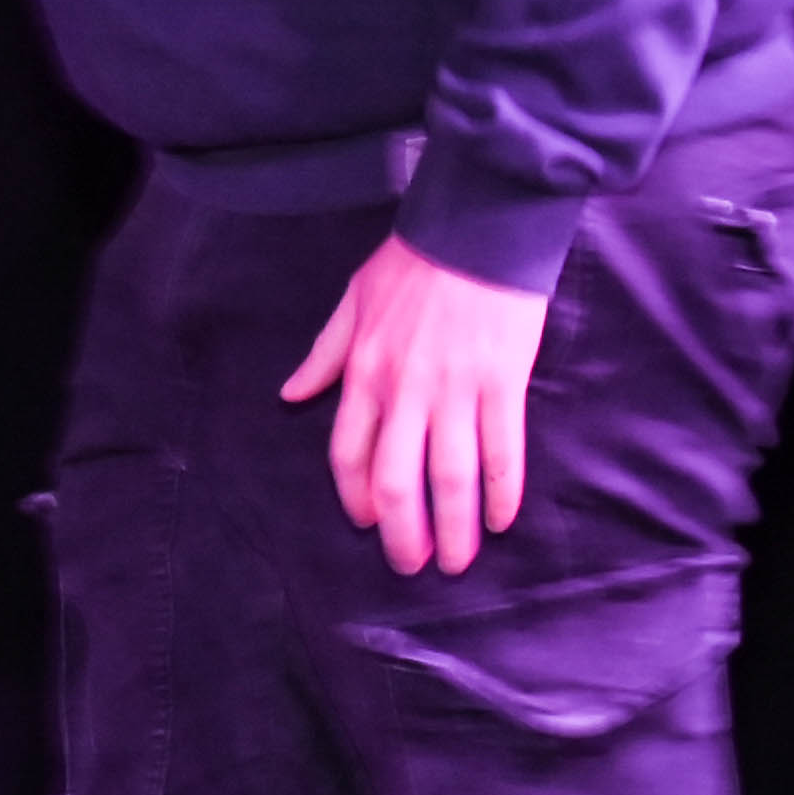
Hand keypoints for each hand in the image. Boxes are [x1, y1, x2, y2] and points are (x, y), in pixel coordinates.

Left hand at [278, 230, 548, 574]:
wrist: (477, 228)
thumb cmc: (413, 263)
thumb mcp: (353, 302)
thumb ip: (324, 356)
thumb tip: (291, 395)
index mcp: (364, 371)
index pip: (349, 454)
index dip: (356, 499)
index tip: (368, 524)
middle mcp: (405, 390)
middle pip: (396, 480)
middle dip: (402, 532)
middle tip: (413, 566)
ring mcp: (455, 390)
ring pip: (450, 478)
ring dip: (452, 528)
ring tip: (456, 563)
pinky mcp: (502, 384)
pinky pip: (502, 452)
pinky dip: (502, 493)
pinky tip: (501, 520)